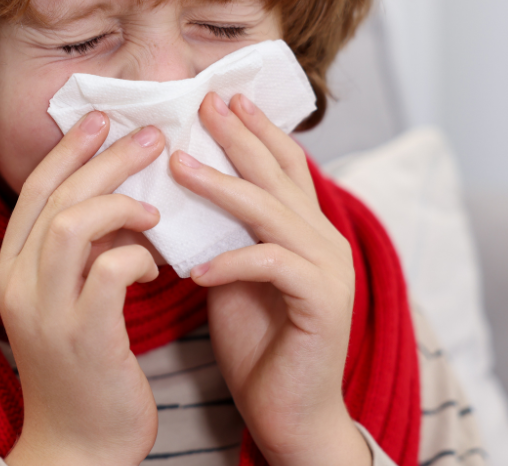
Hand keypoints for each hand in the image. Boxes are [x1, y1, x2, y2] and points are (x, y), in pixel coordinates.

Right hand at [0, 111, 165, 465]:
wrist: (78, 448)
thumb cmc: (84, 369)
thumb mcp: (70, 301)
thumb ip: (83, 253)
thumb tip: (123, 199)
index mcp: (12, 270)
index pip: (34, 190)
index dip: (69, 150)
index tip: (102, 119)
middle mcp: (19, 285)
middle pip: (55, 196)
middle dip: (105, 158)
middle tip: (150, 136)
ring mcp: (47, 313)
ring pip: (73, 224)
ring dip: (119, 201)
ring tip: (156, 204)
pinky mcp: (84, 339)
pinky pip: (108, 272)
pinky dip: (136, 255)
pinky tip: (157, 261)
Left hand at [168, 93, 370, 465]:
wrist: (288, 411)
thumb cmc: (258, 342)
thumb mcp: (231, 273)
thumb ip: (223, 231)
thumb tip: (182, 187)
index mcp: (305, 228)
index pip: (282, 164)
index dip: (254, 128)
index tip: (220, 95)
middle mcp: (324, 239)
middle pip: (278, 174)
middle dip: (238, 135)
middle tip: (203, 102)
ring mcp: (328, 268)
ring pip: (271, 212)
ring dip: (222, 187)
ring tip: (179, 167)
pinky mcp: (322, 302)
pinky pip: (272, 266)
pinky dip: (232, 262)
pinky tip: (196, 268)